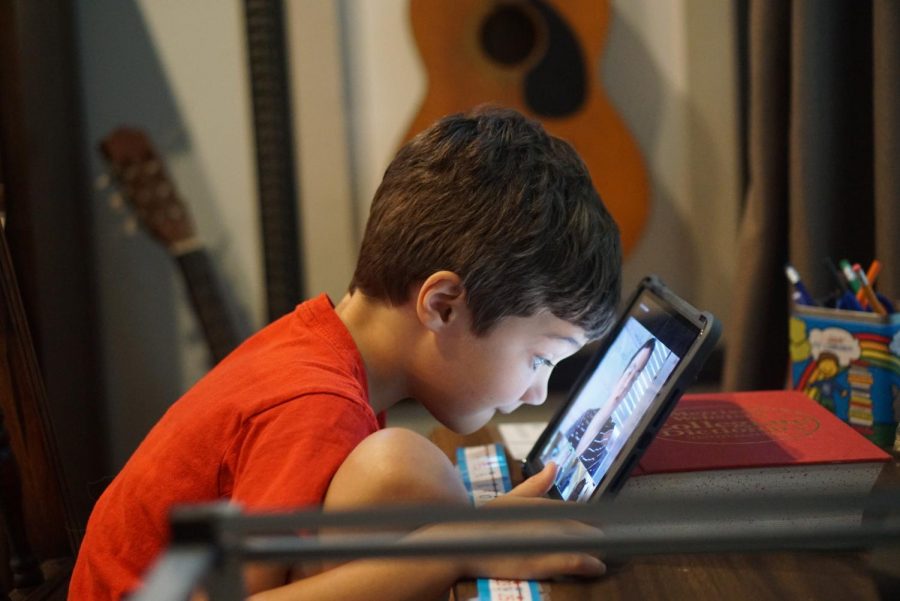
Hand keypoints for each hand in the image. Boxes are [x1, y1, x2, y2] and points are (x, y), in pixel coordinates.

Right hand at [458, 463, 605, 580]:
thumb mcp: (509, 499)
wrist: (460, 546)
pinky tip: (598, 567)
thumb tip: (554, 465)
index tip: (607, 525)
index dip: (593, 519)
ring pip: (583, 543)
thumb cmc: (482, 523)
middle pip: (584, 527)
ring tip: (610, 555)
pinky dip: (589, 564)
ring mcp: (543, 540)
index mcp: (539, 503)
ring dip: (598, 549)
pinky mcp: (540, 561)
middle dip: (600, 534)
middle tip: (615, 542)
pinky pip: (574, 561)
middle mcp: (544, 518)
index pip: (577, 511)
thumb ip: (534, 484)